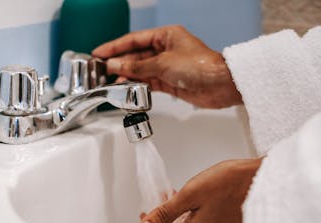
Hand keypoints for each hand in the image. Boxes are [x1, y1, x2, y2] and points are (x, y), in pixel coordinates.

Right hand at [92, 25, 241, 108]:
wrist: (220, 86)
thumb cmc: (201, 66)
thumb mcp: (163, 63)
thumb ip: (137, 67)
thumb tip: (116, 66)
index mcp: (166, 36)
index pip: (134, 40)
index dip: (115, 46)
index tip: (99, 53)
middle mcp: (166, 50)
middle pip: (136, 56)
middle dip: (119, 64)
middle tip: (101, 70)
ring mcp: (168, 67)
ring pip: (142, 71)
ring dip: (127, 77)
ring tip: (112, 82)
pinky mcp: (171, 83)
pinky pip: (149, 82)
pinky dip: (138, 86)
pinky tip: (127, 89)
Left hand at [136, 158, 262, 222]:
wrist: (265, 180)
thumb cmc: (230, 183)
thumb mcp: (191, 194)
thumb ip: (166, 213)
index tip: (147, 212)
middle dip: (169, 217)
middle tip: (163, 198)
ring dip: (185, 212)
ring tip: (181, 193)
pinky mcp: (234, 222)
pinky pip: (210, 221)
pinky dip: (200, 211)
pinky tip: (203, 197)